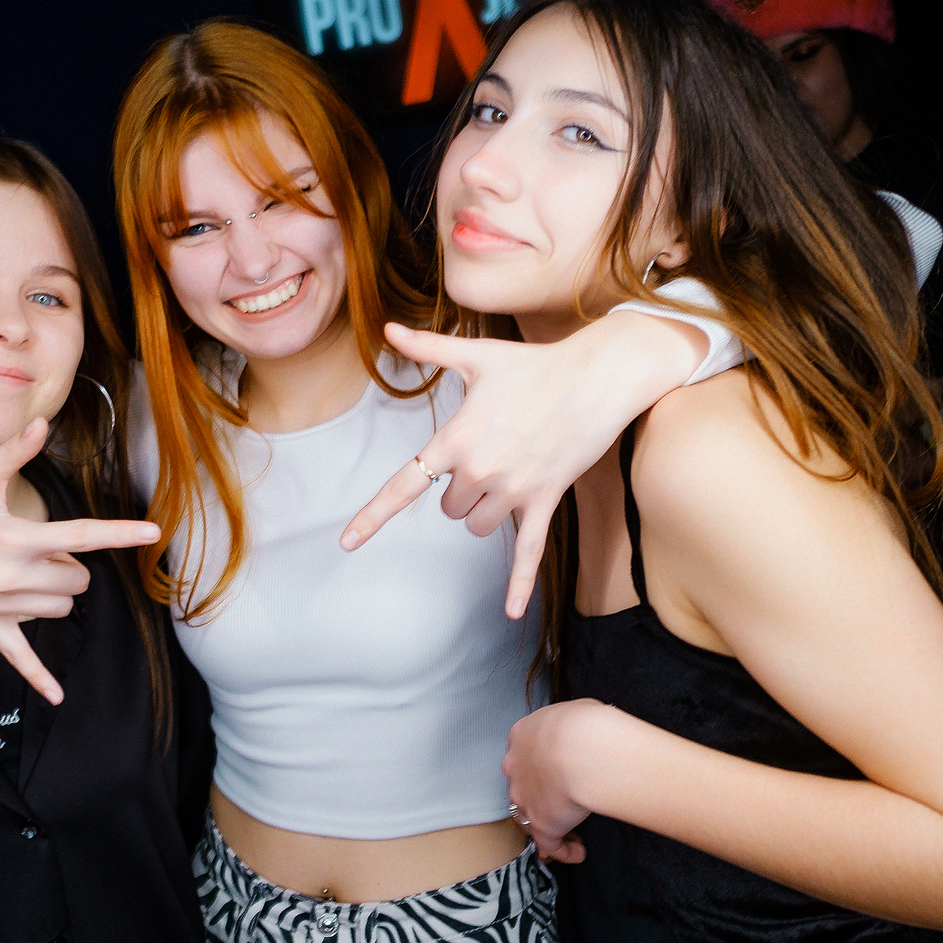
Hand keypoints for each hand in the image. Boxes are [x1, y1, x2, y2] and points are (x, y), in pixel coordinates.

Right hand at [0, 419, 160, 703]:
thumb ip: (17, 450)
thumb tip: (43, 420)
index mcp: (14, 535)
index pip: (80, 535)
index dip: (120, 532)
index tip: (153, 532)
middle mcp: (9, 574)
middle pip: (77, 577)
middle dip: (72, 563)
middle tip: (44, 546)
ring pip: (61, 607)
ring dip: (58, 590)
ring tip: (29, 569)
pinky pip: (18, 658)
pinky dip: (39, 678)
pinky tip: (58, 697)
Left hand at [340, 314, 703, 618]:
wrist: (596, 377)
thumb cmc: (534, 365)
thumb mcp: (476, 355)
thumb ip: (428, 348)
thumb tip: (387, 327)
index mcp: (455, 438)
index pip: (402, 485)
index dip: (372, 516)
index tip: (346, 541)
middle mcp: (479, 470)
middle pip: (447, 508)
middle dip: (459, 489)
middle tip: (488, 449)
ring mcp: (513, 489)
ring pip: (477, 525)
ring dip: (484, 509)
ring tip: (510, 467)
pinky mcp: (544, 500)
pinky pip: (527, 552)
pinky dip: (517, 585)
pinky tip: (511, 614)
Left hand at [502, 700, 618, 863]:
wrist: (581, 749)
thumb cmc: (583, 724)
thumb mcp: (575, 710)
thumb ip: (572, 722)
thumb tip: (585, 725)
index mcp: (521, 736)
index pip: (522, 752)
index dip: (536, 764)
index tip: (552, 771)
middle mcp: (515, 768)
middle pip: (520, 785)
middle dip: (537, 795)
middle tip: (561, 802)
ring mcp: (524, 798)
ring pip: (528, 816)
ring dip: (548, 825)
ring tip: (572, 834)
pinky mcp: (541, 825)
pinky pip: (549, 843)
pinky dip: (564, 851)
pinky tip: (578, 853)